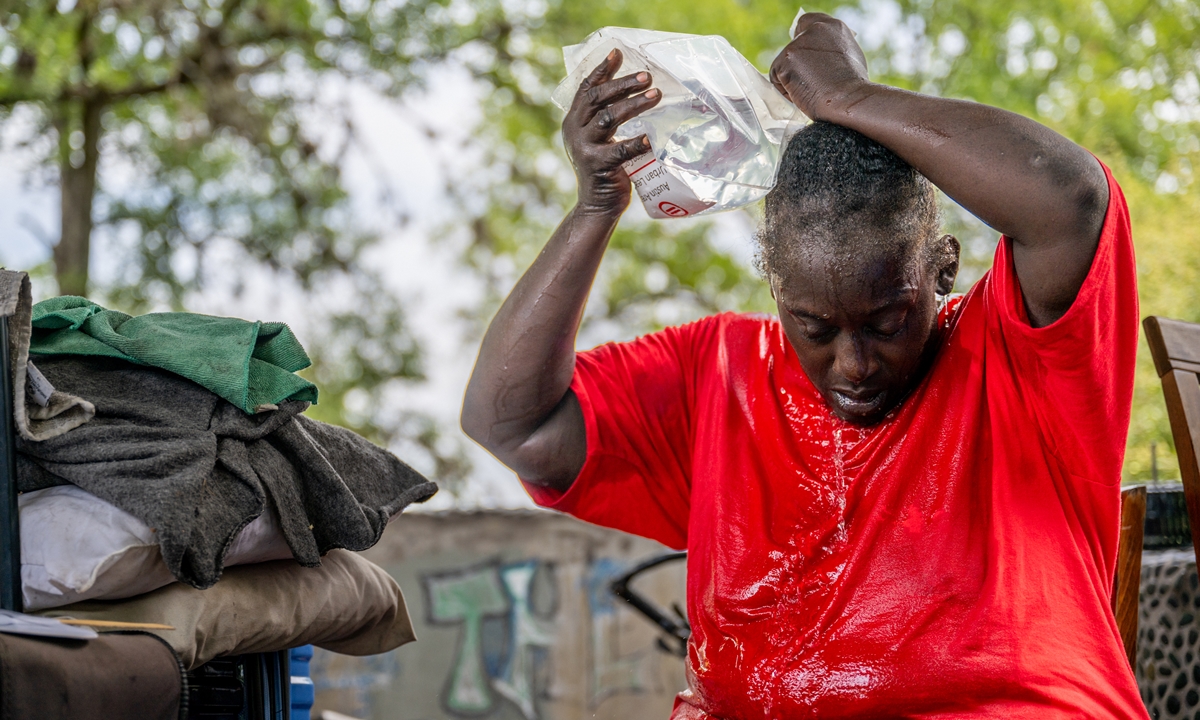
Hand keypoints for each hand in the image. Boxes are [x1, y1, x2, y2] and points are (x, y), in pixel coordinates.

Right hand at [562, 49, 661, 216]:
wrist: (597, 204)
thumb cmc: (605, 168)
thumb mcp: (599, 138)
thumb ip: (605, 117)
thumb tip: (633, 89)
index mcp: (574, 121)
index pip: (585, 89)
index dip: (601, 70)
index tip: (618, 53)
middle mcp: (575, 131)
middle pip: (597, 98)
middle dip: (622, 84)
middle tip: (647, 76)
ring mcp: (585, 148)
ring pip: (608, 118)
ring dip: (634, 104)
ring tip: (656, 95)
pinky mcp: (599, 166)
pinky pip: (621, 150)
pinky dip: (638, 142)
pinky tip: (653, 137)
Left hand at [769, 13, 870, 121]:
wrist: (847, 100)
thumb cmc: (852, 88)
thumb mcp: (849, 57)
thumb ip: (831, 49)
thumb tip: (819, 56)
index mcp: (833, 27)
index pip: (808, 23)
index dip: (802, 38)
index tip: (802, 53)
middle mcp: (814, 30)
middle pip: (793, 46)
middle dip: (796, 64)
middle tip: (807, 81)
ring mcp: (798, 44)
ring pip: (784, 64)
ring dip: (792, 79)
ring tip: (811, 90)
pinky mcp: (785, 60)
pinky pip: (776, 77)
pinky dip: (785, 89)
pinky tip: (802, 94)